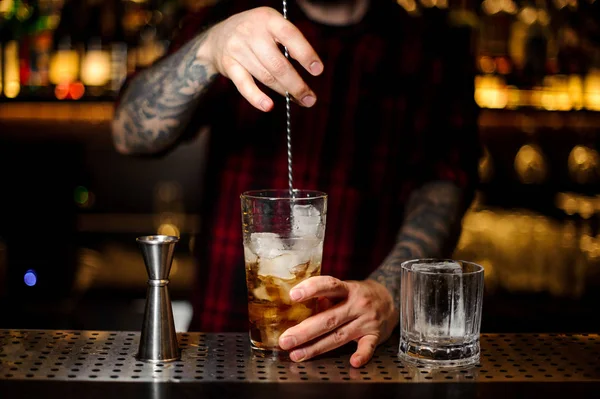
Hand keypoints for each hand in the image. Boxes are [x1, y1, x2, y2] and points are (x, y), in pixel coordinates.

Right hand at [202, 7, 322, 111]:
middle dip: (297, 84)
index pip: (290, 36)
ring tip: (299, 101)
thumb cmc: (255, 34)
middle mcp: (252, 32)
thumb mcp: (271, 26)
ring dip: (284, 91)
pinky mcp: (228, 65)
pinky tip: (268, 106)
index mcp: (268, 19)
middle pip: (278, 64)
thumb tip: (310, 67)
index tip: (318, 70)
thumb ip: (289, 42)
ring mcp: (238, 49)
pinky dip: (256, 97)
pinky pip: (244, 85)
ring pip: (266, 76)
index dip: (305, 54)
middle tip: (310, 98)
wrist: (217, 37)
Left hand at [278, 276, 397, 367]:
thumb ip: (325, 297)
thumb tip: (298, 308)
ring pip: (339, 336)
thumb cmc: (358, 295)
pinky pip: (368, 346)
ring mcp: (367, 321)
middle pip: (329, 318)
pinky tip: (353, 362)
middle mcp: (357, 304)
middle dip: (304, 331)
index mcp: (347, 289)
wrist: (390, 300)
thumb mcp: (344, 289)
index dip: (311, 289)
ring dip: (316, 347)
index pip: (328, 285)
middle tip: (285, 340)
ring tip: (297, 354)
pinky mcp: (375, 335)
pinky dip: (362, 355)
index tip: (293, 295)